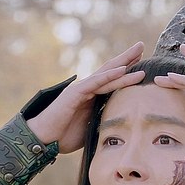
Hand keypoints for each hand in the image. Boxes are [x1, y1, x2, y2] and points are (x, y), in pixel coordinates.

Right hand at [26, 42, 146, 153]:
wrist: (42, 139)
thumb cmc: (63, 136)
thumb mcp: (91, 130)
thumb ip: (104, 124)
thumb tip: (122, 131)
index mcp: (92, 97)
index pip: (112, 80)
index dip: (127, 71)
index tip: (142, 63)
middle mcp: (87, 89)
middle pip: (110, 70)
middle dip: (127, 58)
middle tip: (141, 45)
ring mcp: (81, 90)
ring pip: (106, 74)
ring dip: (123, 63)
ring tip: (139, 52)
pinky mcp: (74, 94)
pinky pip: (95, 83)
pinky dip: (109, 76)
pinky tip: (122, 69)